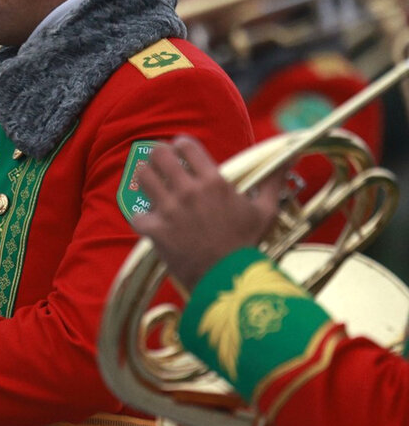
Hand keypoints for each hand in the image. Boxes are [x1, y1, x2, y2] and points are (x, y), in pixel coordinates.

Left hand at [131, 136, 289, 288]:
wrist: (229, 279)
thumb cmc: (248, 244)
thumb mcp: (265, 211)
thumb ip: (272, 182)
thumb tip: (289, 160)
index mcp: (214, 182)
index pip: (185, 146)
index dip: (180, 145)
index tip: (179, 151)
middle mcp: (189, 191)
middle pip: (159, 155)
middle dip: (157, 156)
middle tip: (160, 163)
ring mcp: (170, 210)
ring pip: (143, 177)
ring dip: (146, 178)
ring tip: (151, 184)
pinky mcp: (156, 230)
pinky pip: (136, 214)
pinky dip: (141, 218)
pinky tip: (150, 221)